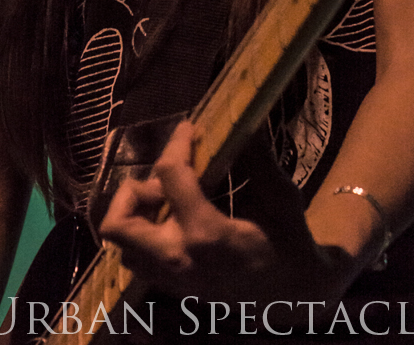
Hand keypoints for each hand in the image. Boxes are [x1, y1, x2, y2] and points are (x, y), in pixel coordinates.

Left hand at [99, 121, 340, 307]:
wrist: (295, 295)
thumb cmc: (289, 244)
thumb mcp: (280, 198)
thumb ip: (259, 159)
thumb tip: (245, 118)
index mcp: (206, 234)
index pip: (169, 176)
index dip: (176, 143)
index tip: (189, 129)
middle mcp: (178, 259)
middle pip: (118, 224)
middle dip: (133, 192)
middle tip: (165, 183)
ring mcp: (172, 279)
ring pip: (121, 246)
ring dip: (135, 216)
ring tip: (166, 202)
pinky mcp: (173, 288)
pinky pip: (136, 260)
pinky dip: (143, 235)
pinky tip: (172, 220)